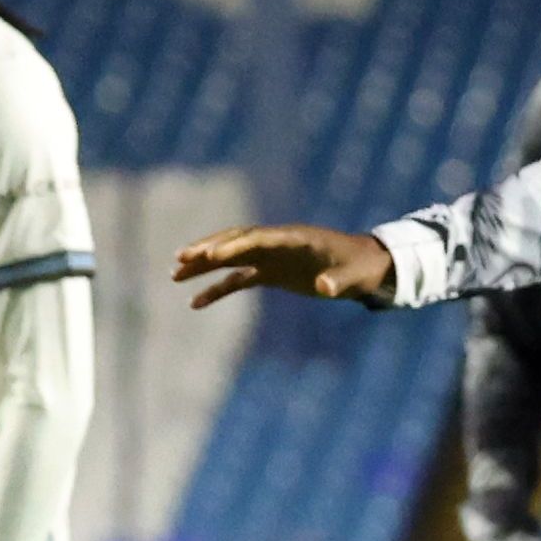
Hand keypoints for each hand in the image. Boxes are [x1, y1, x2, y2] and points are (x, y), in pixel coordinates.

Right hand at [173, 224, 395, 309]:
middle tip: (181, 259)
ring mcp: (271, 258)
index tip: (212, 255)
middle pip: (235, 242)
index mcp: (294, 238)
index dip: (235, 245)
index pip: (258, 238)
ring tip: (174, 275)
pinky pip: (237, 279)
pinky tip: (196, 303)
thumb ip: (339, 281)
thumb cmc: (361, 268)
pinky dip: (217, 289)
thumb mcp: (353, 276)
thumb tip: (326, 287)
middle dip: (208, 249)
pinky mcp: (271, 273)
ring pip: (230, 258)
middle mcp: (276, 244)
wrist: (366, 267)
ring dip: (203, 265)